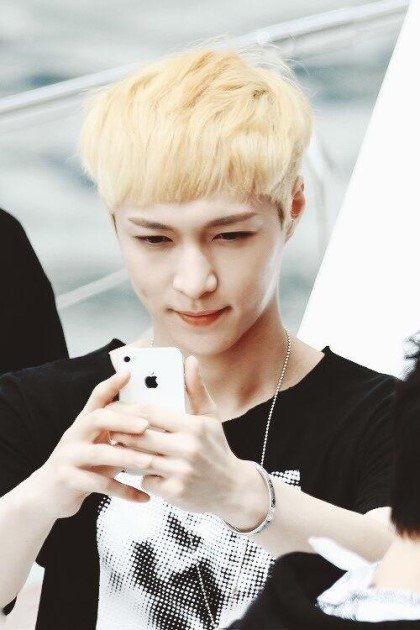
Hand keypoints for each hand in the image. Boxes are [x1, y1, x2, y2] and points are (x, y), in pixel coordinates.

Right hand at [30, 370, 151, 519]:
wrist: (46, 495)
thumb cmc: (82, 466)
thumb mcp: (96, 445)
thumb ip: (116, 434)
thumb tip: (150, 422)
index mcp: (83, 423)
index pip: (96, 397)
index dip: (111, 384)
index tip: (128, 372)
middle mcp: (74, 435)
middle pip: (97, 419)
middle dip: (123, 420)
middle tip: (146, 425)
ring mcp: (68, 457)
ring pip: (100, 453)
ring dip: (128, 457)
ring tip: (150, 463)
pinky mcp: (67, 480)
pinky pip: (100, 484)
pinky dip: (124, 492)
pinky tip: (144, 498)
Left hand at [108, 356, 266, 524]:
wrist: (232, 488)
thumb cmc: (216, 448)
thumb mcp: (210, 417)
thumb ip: (196, 389)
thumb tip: (189, 360)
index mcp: (194, 426)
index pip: (151, 413)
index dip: (128, 409)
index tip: (113, 407)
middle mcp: (188, 449)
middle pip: (141, 436)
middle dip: (120, 431)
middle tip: (108, 426)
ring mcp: (181, 472)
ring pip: (140, 459)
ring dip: (126, 452)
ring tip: (116, 444)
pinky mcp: (175, 492)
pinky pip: (147, 480)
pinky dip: (142, 474)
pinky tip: (139, 469)